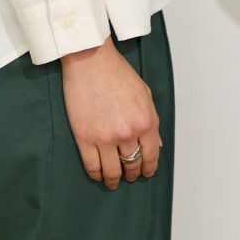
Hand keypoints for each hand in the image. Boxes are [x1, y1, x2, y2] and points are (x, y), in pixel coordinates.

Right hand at [59, 35, 162, 189]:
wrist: (90, 58)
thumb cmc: (116, 71)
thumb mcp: (144, 94)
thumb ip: (151, 120)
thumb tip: (154, 145)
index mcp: (146, 122)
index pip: (151, 157)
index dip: (148, 169)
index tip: (145, 172)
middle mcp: (128, 133)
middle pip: (132, 165)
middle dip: (132, 173)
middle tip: (128, 175)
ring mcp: (105, 137)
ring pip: (113, 171)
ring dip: (114, 180)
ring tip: (112, 181)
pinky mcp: (84, 137)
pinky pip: (92, 166)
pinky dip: (96, 174)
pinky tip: (98, 174)